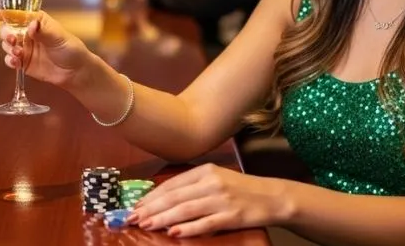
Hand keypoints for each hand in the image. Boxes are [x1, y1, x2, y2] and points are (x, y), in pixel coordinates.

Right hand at [0, 9, 92, 87]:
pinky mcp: (23, 62)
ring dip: (8, 48)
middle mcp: (28, 33)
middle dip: (6, 33)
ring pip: (6, 44)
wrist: (75, 71)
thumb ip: (44, 31)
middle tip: (12, 39)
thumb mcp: (59, 37)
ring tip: (19, 53)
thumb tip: (32, 24)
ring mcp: (24, 47)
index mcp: (37, 21)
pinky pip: (10, 60)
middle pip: (7, 28)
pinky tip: (17, 62)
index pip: (18, 14)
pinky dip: (10, 60)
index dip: (5, 13)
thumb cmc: (70, 49)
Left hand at [128, 164, 287, 237]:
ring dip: (163, 218)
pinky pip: (205, 223)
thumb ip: (193, 185)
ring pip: (185, 209)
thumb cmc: (240, 189)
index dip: (152, 196)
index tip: (136, 206)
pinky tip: (174, 233)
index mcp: (206, 170)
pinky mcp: (231, 216)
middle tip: (133, 218)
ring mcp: (221, 199)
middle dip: (151, 208)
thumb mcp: (216, 178)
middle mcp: (211, 182)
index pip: (172, 184)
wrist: (271, 196)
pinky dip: (189, 228)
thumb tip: (163, 198)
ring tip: (146, 225)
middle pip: (175, 196)